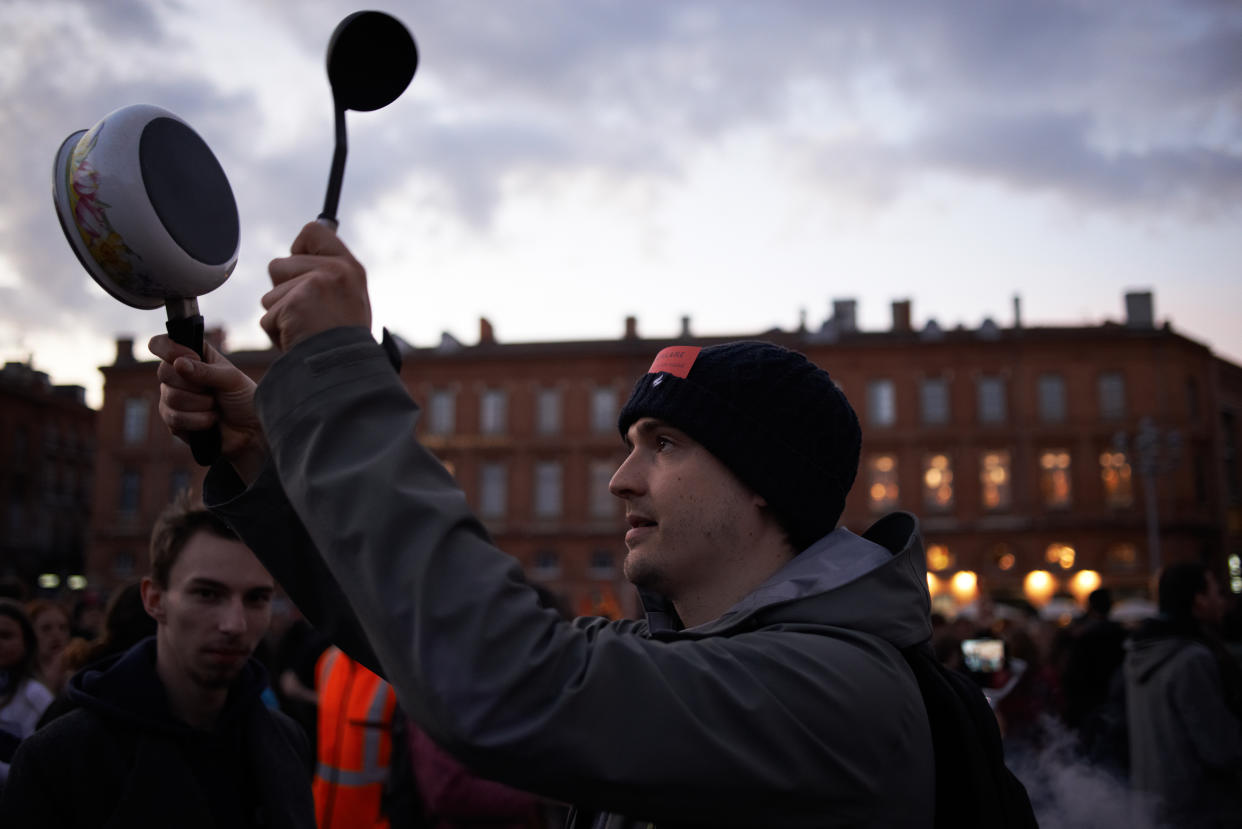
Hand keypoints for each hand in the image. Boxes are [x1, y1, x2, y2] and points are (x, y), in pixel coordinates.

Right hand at [149, 335, 265, 481]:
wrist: (251, 431)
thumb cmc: (244, 399)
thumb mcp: (231, 379)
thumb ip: (205, 371)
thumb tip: (178, 364)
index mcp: (192, 356)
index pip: (161, 344)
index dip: (169, 350)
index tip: (191, 358)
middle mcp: (178, 375)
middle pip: (164, 372)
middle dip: (195, 385)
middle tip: (213, 390)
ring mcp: (172, 398)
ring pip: (170, 397)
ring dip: (201, 404)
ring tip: (215, 406)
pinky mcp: (173, 421)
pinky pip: (174, 418)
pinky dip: (198, 420)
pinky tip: (211, 420)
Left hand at [262, 221, 370, 351]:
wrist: (348, 371)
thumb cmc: (346, 343)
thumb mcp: (349, 300)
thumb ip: (327, 276)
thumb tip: (296, 252)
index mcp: (350, 268)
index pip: (313, 231)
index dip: (299, 248)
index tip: (302, 267)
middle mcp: (335, 270)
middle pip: (279, 265)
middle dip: (284, 292)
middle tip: (309, 315)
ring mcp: (315, 285)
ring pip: (270, 294)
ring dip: (281, 316)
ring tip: (307, 330)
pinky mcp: (295, 304)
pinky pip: (269, 316)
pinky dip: (278, 334)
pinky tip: (301, 341)